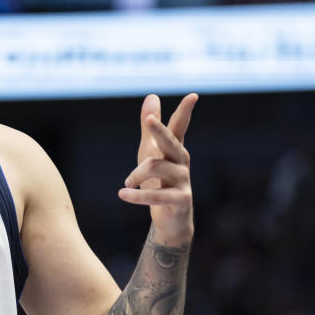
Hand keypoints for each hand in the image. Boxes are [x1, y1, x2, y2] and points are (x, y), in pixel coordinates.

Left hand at [118, 93, 197, 243]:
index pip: (179, 127)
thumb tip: (152, 96)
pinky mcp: (181, 200)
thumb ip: (149, 127)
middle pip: (170, 142)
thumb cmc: (160, 181)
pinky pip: (156, 195)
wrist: (172, 219)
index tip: (193, 96)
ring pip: (155, 167)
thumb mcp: (150, 151)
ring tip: (127, 183)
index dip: (185, 112)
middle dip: (159, 131)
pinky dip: (136, 195)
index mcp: (175, 149)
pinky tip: (122, 194)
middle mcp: (182, 162)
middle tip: (149, 120)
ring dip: (135, 175)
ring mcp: (183, 181)